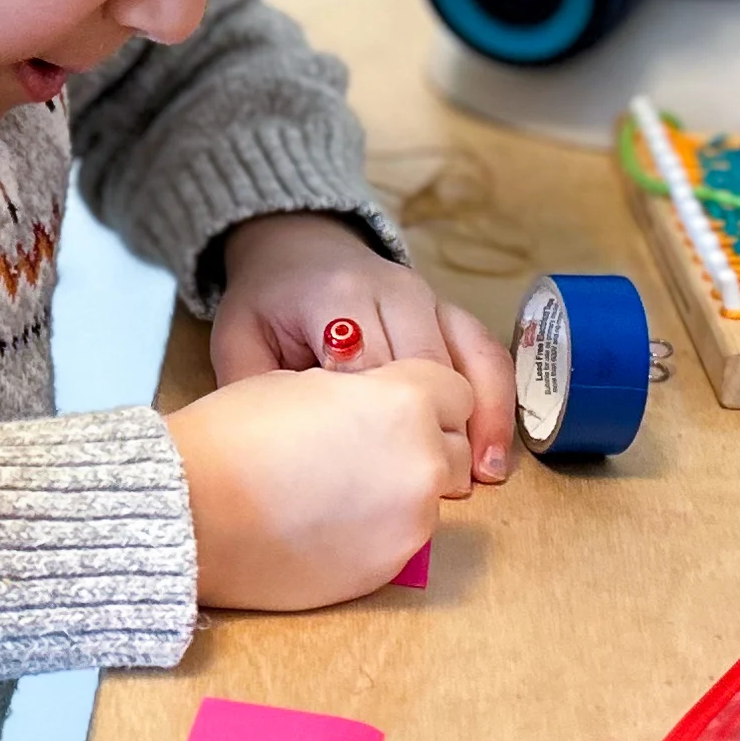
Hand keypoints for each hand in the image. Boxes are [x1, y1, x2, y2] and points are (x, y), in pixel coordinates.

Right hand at [165, 358, 477, 610]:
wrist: (192, 512)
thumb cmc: (232, 437)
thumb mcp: (302, 384)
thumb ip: (358, 395)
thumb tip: (370, 409)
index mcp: (404, 401)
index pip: (455, 391)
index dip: (422, 396)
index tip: (393, 407)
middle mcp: (422, 460)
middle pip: (454, 448)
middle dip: (422, 444)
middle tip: (365, 450)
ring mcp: (411, 520)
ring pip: (431, 498)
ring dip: (403, 490)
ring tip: (341, 491)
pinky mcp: (389, 567)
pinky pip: (402, 539)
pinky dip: (378, 530)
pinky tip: (327, 524)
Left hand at [210, 211, 516, 486]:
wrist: (298, 251)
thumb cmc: (268, 305)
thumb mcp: (239, 338)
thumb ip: (254, 387)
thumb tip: (273, 448)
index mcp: (336, 295)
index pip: (367, 362)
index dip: (373, 419)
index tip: (374, 471)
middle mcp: (393, 290)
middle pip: (428, 364)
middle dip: (434, 426)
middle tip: (435, 490)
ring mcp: (430, 299)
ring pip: (470, 357)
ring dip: (483, 418)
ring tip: (485, 476)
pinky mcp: (452, 313)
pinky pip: (487, 353)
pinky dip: (499, 401)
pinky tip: (496, 451)